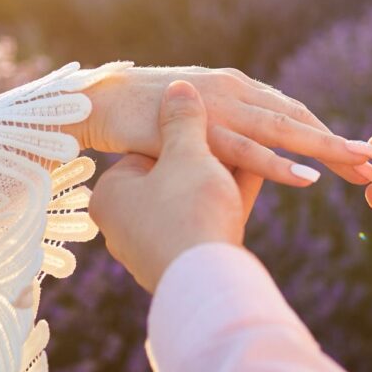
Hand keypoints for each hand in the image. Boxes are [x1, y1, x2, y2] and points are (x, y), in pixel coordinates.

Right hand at [75, 67, 371, 187]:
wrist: (100, 102)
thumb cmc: (145, 115)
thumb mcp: (194, 119)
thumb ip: (223, 128)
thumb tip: (247, 152)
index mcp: (238, 88)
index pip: (292, 113)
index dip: (326, 134)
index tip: (359, 154)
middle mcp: (236, 92)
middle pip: (299, 121)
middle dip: (339, 143)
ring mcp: (219, 109)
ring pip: (283, 132)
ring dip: (324, 150)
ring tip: (358, 167)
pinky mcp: (198, 131)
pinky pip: (246, 150)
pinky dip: (278, 164)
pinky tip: (306, 179)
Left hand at [90, 81, 262, 292]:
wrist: (206, 285)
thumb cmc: (189, 212)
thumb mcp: (186, 154)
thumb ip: (183, 119)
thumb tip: (179, 87)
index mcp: (113, 191)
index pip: (152, 150)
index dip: (190, 135)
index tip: (214, 122)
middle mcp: (124, 222)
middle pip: (177, 176)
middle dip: (215, 157)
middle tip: (243, 137)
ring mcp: (150, 247)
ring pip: (195, 201)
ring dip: (226, 178)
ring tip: (258, 157)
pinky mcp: (179, 265)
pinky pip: (204, 224)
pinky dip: (227, 203)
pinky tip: (253, 181)